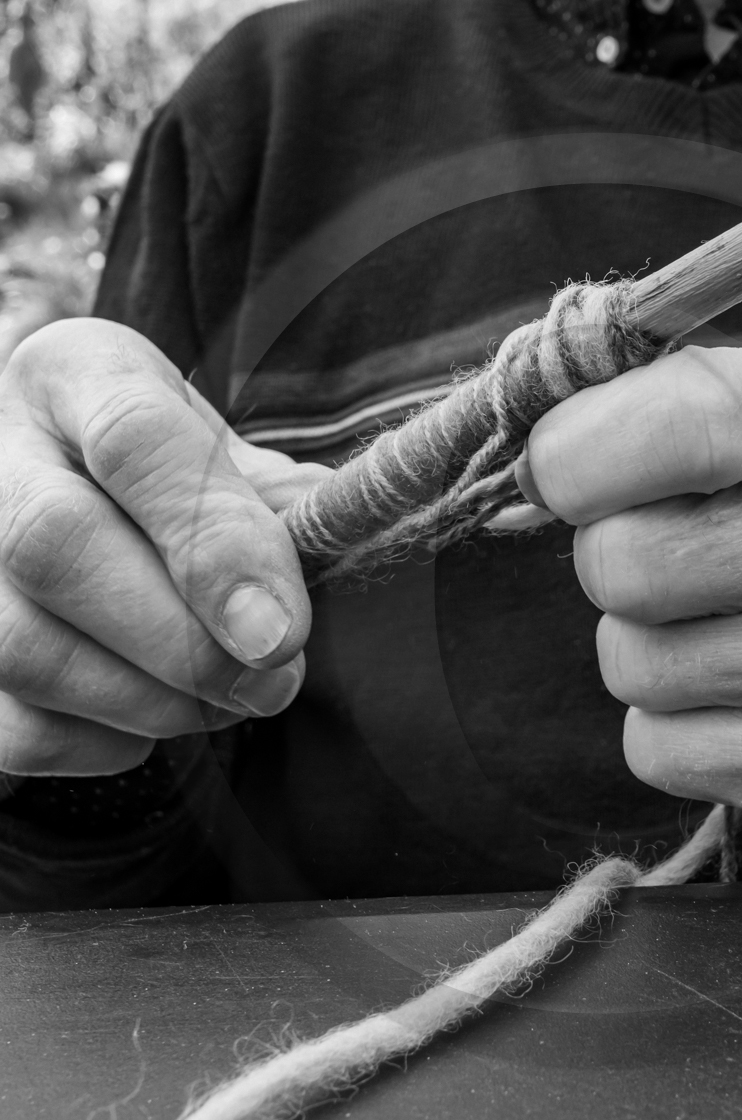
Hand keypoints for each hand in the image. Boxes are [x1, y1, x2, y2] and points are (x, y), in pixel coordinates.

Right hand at [0, 318, 330, 776]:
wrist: (57, 472)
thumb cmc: (164, 470)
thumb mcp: (224, 450)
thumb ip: (279, 498)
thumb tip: (331, 557)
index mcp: (80, 374)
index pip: (134, 438)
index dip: (215, 543)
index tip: (281, 633)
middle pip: (58, 548)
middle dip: (187, 644)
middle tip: (271, 681)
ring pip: (25, 649)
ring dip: (151, 702)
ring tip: (222, 700)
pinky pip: (12, 726)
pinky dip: (99, 744)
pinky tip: (148, 722)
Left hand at [521, 328, 741, 822]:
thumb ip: (637, 407)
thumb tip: (520, 488)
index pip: (684, 423)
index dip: (576, 454)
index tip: (557, 469)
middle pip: (628, 562)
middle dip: (609, 558)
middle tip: (663, 551)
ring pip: (635, 663)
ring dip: (638, 643)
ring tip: (708, 621)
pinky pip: (659, 750)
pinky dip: (663, 724)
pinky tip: (724, 689)